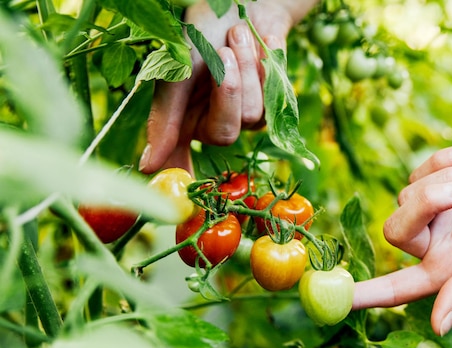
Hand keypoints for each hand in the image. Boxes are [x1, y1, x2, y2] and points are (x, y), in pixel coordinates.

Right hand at [139, 1, 306, 173]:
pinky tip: (258, 46)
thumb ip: (164, 117)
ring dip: (246, 69)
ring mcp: (244, 116)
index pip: (180, 164)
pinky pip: (273, 101)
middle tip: (223, 52)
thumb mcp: (177, 68)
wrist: (245, 3)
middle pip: (223, 136)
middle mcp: (212, 123)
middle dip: (227, 90)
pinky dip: (265, 67)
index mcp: (183, 119)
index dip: (181, 181)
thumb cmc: (203, 30)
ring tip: (238, 37)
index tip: (180, 195)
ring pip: (252, 116)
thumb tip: (149, 168)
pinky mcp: (271, 105)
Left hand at [352, 130, 451, 334]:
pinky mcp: (432, 183)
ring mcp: (432, 213)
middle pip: (395, 230)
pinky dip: (441, 162)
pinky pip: (415, 172)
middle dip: (426, 203)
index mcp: (449, 269)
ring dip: (440, 180)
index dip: (364, 295)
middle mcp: (436, 245)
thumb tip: (439, 327)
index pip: (397, 289)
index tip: (330, 299)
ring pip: (404, 197)